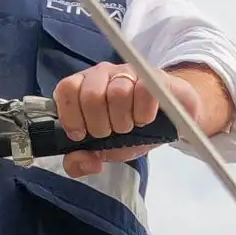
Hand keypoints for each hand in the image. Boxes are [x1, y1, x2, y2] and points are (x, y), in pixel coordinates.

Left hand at [53, 62, 201, 177]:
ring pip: (118, 93)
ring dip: (124, 121)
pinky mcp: (152, 76)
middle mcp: (101, 75)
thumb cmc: (130, 131)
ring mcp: (127, 72)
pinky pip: (144, 91)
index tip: (82, 135)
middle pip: (92, 95)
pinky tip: (144, 119)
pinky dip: (143, 114)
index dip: (71, 116)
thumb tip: (80, 162)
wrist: (168, 118)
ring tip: (130, 126)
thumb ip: (81, 161)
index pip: (66, 89)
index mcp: (82, 88)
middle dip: (101, 125)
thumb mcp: (103, 150)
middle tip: (111, 133)